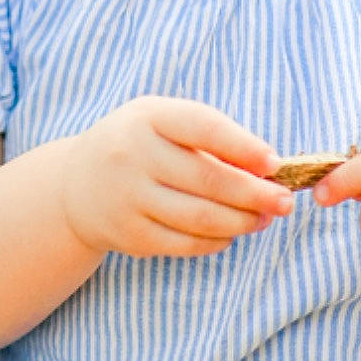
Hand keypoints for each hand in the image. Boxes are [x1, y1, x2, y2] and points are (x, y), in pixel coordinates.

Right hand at [57, 96, 293, 258]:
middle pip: (208, 180)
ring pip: (200, 217)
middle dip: (254, 194)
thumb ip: (209, 136)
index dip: (244, 146)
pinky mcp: (129, 235)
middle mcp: (133, 155)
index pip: (204, 127)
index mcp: (147, 117)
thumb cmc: (138, 145)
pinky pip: (185, 244)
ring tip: (265, 218)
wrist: (75, 185)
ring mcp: (128, 198)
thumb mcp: (162, 122)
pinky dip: (217, 240)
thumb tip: (266, 169)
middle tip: (285, 201)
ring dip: (242, 221)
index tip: (275, 163)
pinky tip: (233, 232)